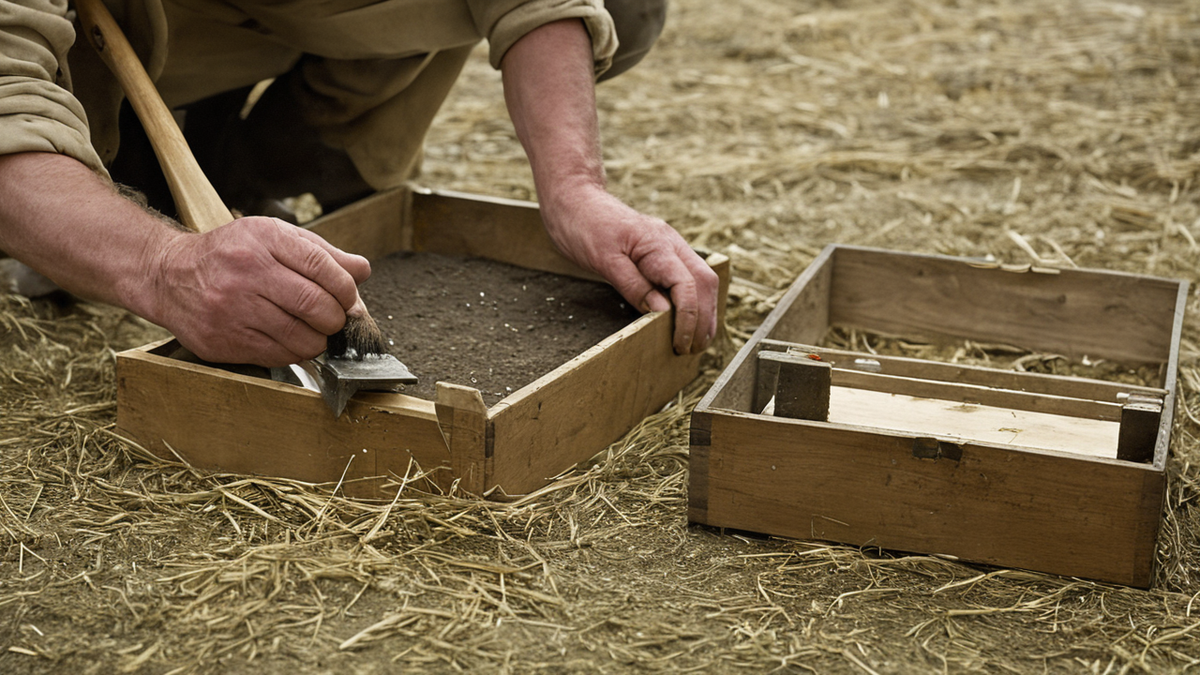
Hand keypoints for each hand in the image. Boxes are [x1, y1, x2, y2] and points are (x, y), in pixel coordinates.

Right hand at [144, 217, 370, 365]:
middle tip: (333, 318)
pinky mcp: (222, 341)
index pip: (322, 267)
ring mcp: (231, 309)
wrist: (169, 276)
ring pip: (301, 338)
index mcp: (263, 240)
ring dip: (318, 340)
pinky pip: (278, 357)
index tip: (349, 298)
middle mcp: (246, 273)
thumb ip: (322, 253)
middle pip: (315, 306)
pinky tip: (289, 339)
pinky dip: (294, 352)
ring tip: (313, 330)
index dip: (346, 289)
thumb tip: (362, 271)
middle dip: (336, 318)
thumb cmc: (233, 255)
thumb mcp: (275, 237)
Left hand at [543, 185, 718, 354]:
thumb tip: (663, 313)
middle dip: (704, 319)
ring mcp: (670, 246)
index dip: (689, 319)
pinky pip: (689, 277)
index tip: (680, 344)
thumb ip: (633, 286)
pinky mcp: (662, 252)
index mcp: (657, 244)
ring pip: (702, 280)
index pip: (687, 286)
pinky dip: (693, 301)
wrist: (574, 197)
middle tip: (692, 350)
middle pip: (705, 283)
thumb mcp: (602, 260)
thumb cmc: (583, 225)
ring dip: (704, 312)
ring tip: (695, 342)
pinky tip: (687, 319)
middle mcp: (671, 243)